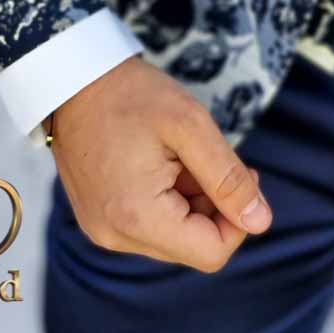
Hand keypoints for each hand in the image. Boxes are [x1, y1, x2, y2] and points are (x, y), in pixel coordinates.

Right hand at [50, 54, 271, 270]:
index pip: (212, 252)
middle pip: (193, 246)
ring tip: (181, 155)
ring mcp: (104, 230)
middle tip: (210, 156)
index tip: (241, 174)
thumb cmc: (132, 95)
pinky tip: (162, 161)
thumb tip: (261, 222)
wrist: (73, 80)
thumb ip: (228, 178)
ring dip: (192, 201)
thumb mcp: (190, 126)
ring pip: (174, 236)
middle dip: (215, 206)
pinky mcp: (100, 218)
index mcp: (138, 218)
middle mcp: (116, 236)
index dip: (239, 218)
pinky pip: (150, 225)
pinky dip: (168, 199)